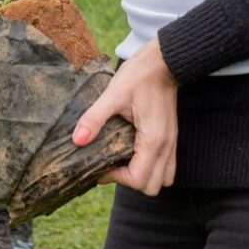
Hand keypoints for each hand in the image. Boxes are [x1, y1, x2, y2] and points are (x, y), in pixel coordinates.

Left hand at [75, 39, 177, 193]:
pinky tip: (134, 153)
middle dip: (130, 181)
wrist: (163, 62)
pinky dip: (151, 168)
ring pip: (163, 180)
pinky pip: (166, 167)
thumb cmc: (139, 76)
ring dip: (143, 176)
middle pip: (152, 187)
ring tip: (125, 161)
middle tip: (113, 164)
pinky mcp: (170, 138)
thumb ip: (95, 118)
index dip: (117, 178)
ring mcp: (171, 143)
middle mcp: (166, 146)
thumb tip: (77, 140)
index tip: (102, 165)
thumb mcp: (113, 94)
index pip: (138, 180)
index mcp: (153, 139)